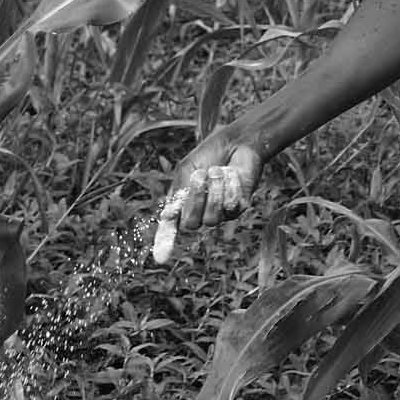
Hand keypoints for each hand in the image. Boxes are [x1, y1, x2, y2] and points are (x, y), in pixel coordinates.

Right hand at [152, 136, 263, 262]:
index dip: (165, 242)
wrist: (236, 142)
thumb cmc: (209, 154)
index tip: (160, 258)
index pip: (171, 228)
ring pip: (212, 219)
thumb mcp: (187, 169)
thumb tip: (166, 216)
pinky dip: (230, 186)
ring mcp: (221, 213)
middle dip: (195, 199)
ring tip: (218, 170)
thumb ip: (179, 191)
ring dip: (215, 191)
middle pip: (191, 224)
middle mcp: (201, 212)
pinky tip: (231, 173)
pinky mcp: (239, 207)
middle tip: (200, 175)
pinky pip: (231, 207)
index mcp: (184, 203)